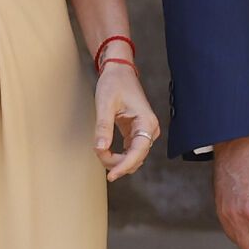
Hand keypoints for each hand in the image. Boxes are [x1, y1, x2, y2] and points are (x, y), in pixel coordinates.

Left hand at [93, 64, 160, 181]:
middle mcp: (149, 128)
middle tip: (98, 155)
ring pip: (134, 157)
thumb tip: (100, 149)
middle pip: (137, 157)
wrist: (119, 72)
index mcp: (146, 122)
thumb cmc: (114, 84)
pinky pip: (130, 150)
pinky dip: (118, 155)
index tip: (111, 175)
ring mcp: (144, 131)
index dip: (124, 165)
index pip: (138, 151)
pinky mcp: (137, 132)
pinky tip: (106, 153)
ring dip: (118, 160)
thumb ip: (103, 128)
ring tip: (101, 153)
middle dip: (117, 162)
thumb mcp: (105, 105)